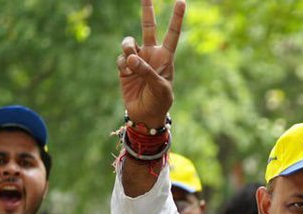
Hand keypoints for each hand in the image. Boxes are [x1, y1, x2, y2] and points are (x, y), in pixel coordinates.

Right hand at [117, 0, 184, 128]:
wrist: (145, 114)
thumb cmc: (160, 102)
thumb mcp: (160, 89)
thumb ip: (147, 72)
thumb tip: (132, 57)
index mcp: (166, 57)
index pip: (172, 34)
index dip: (176, 18)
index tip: (182, 1)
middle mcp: (151, 54)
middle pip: (148, 27)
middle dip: (147, 10)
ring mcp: (137, 59)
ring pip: (128, 42)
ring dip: (128, 48)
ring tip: (131, 62)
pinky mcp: (124, 66)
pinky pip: (121, 57)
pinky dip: (122, 64)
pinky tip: (127, 74)